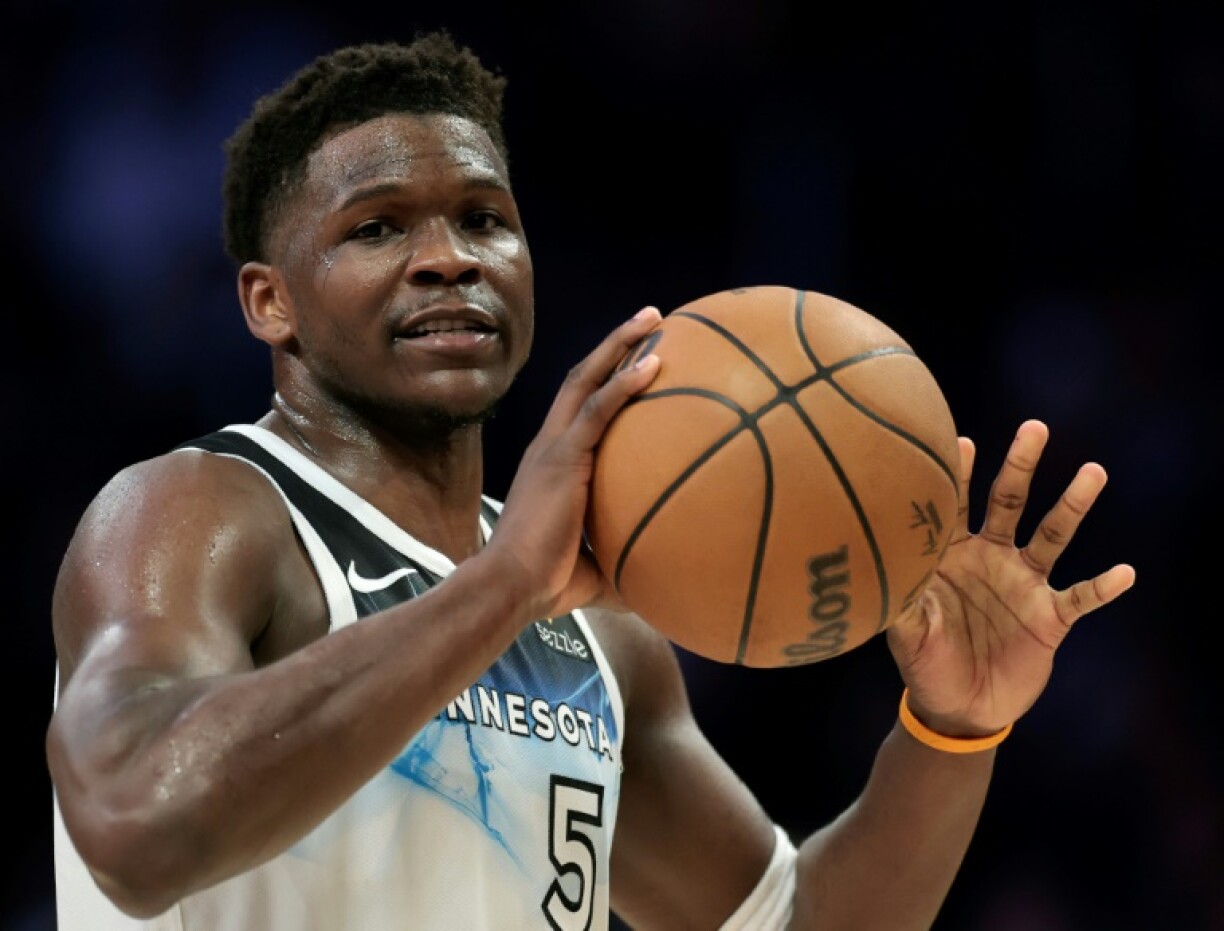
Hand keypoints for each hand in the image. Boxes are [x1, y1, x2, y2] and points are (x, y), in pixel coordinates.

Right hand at [484, 307, 661, 620]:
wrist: (512, 588)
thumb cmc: (549, 586)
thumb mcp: (597, 568)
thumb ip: (626, 562)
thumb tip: (665, 586)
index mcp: (553, 465)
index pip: (580, 408)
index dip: (605, 379)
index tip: (637, 357)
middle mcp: (549, 446)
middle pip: (582, 377)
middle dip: (615, 344)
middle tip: (651, 319)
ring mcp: (553, 448)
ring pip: (587, 378)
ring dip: (621, 344)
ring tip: (655, 318)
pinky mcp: (561, 458)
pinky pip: (598, 410)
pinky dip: (625, 383)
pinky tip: (653, 364)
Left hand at [886, 419, 1135, 735]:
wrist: (959, 709)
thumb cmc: (924, 663)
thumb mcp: (906, 634)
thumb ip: (900, 603)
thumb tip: (882, 573)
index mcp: (951, 554)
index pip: (953, 503)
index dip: (957, 473)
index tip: (960, 440)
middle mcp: (991, 557)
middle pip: (1008, 500)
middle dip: (1021, 464)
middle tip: (1034, 427)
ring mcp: (1023, 583)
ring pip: (1052, 534)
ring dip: (1072, 505)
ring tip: (1093, 471)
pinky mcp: (1050, 617)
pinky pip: (1081, 597)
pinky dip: (1102, 587)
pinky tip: (1123, 572)